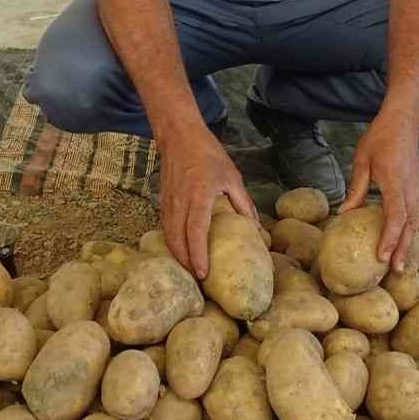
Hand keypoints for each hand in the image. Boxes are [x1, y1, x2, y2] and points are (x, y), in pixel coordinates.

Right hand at [159, 126, 256, 277]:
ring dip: (177, 257)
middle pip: (178, 241)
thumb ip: (243, 204)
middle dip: (186, 264)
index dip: (198, 255)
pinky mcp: (162, 202)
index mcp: (199, 195)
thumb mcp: (232, 177)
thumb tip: (256, 229)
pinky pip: (165, 228)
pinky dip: (171, 244)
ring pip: (169, 237)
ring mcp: (167, 203)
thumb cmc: (209, 155)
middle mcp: (180, 202)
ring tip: (190, 273)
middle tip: (197, 282)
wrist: (179, 136)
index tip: (203, 274)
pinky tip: (181, 253)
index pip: (196, 232)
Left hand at [341, 106, 418, 272]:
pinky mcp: (416, 189)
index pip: (395, 217)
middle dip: (402, 250)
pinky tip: (402, 244)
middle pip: (409, 226)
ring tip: (400, 266)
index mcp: (395, 183)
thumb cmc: (379, 138)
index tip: (382, 257)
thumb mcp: (362, 161)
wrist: (403, 122)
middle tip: (395, 272)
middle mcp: (410, 190)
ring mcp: (416, 190)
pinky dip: (409, 232)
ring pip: (414, 223)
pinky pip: (415, 215)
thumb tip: (342, 214)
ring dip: (407, 244)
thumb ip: (356, 189)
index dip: (389, 239)